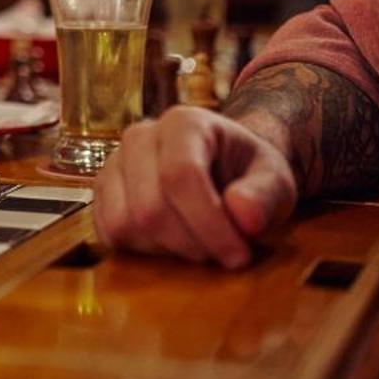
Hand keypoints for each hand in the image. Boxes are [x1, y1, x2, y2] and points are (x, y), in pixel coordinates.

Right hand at [93, 106, 299, 268]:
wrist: (222, 167)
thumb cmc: (248, 172)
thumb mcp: (275, 179)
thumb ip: (266, 194)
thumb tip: (242, 213)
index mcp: (184, 122)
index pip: (181, 176)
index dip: (209, 225)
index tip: (238, 256)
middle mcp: (140, 136)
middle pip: (149, 207)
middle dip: (191, 245)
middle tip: (222, 254)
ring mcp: (114, 162)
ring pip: (124, 223)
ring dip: (166, 250)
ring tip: (198, 245)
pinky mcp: (102, 190)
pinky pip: (108, 232)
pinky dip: (141, 250)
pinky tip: (172, 243)